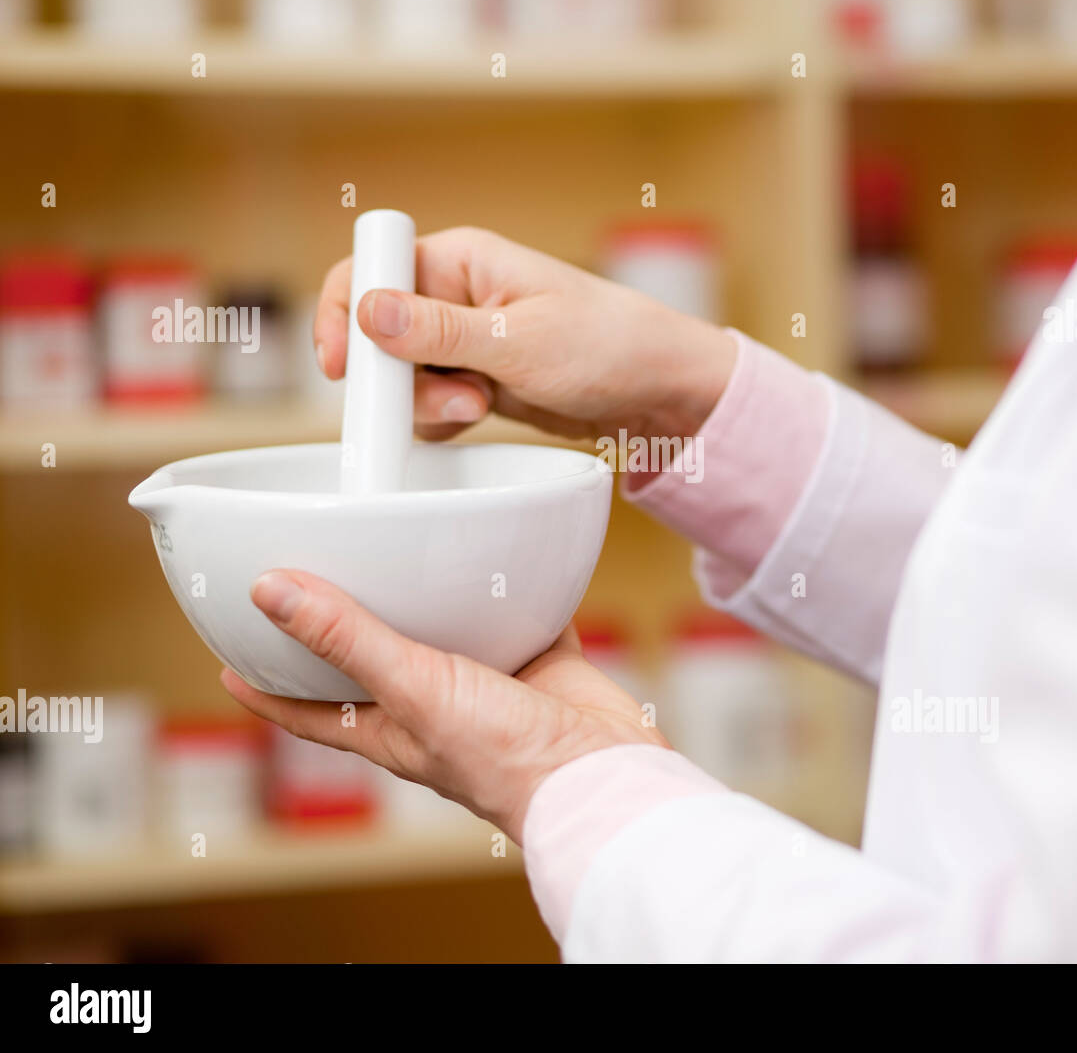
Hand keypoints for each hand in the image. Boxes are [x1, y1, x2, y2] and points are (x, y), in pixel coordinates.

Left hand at [221, 570, 667, 842]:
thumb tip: (269, 591)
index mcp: (390, 726)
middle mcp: (433, 705)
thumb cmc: (503, 758)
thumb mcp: (412, 690)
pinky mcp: (538, 660)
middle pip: (373, 662)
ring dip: (426, 599)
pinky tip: (501, 556)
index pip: (308, 708)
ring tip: (401, 551)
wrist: (599, 771)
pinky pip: (516, 615)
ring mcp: (487, 682)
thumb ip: (348, 637)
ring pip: (445, 632)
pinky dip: (506, 586)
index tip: (231, 661)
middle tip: (315, 581)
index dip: (266, 687)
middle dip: (345, 628)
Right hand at [314, 226, 736, 442]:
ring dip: (427, 404)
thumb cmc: (608, 344)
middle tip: (450, 397)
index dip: (345, 314)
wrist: (662, 390)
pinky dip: (441, 420)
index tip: (344, 368)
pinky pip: (429, 403)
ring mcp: (463, 340)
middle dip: (398, 377)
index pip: (370, 270)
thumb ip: (438, 331)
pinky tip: (477, 419)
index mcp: (459, 258)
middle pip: (376, 334)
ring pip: (401, 377)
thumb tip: (366, 309)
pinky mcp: (476, 379)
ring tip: (480, 406)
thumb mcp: (520, 340)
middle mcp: (453, 294)